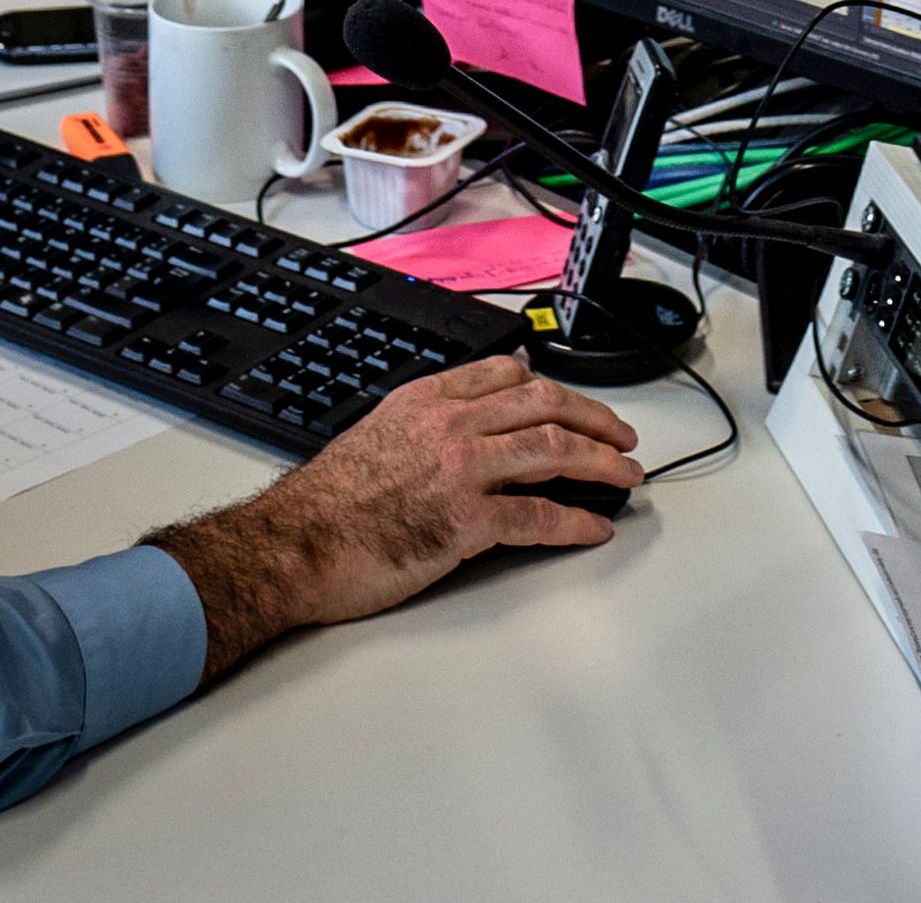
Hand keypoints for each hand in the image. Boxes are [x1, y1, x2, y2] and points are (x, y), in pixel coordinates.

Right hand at [154, 355, 644, 678]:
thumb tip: (469, 412)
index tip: (578, 402)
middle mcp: (450, 425)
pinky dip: (574, 521)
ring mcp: (461, 470)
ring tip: (626, 478)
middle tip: (623, 437)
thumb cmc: (326, 503)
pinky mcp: (466, 522)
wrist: (293, 545)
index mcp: (427, 400)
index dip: (554, 387)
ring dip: (601, 464)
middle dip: (596, 420)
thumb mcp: (376, 431)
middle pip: (545, 405)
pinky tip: (593, 529)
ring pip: (553, 452)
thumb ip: (426, 416)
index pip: (507, 374)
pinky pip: (537, 516)